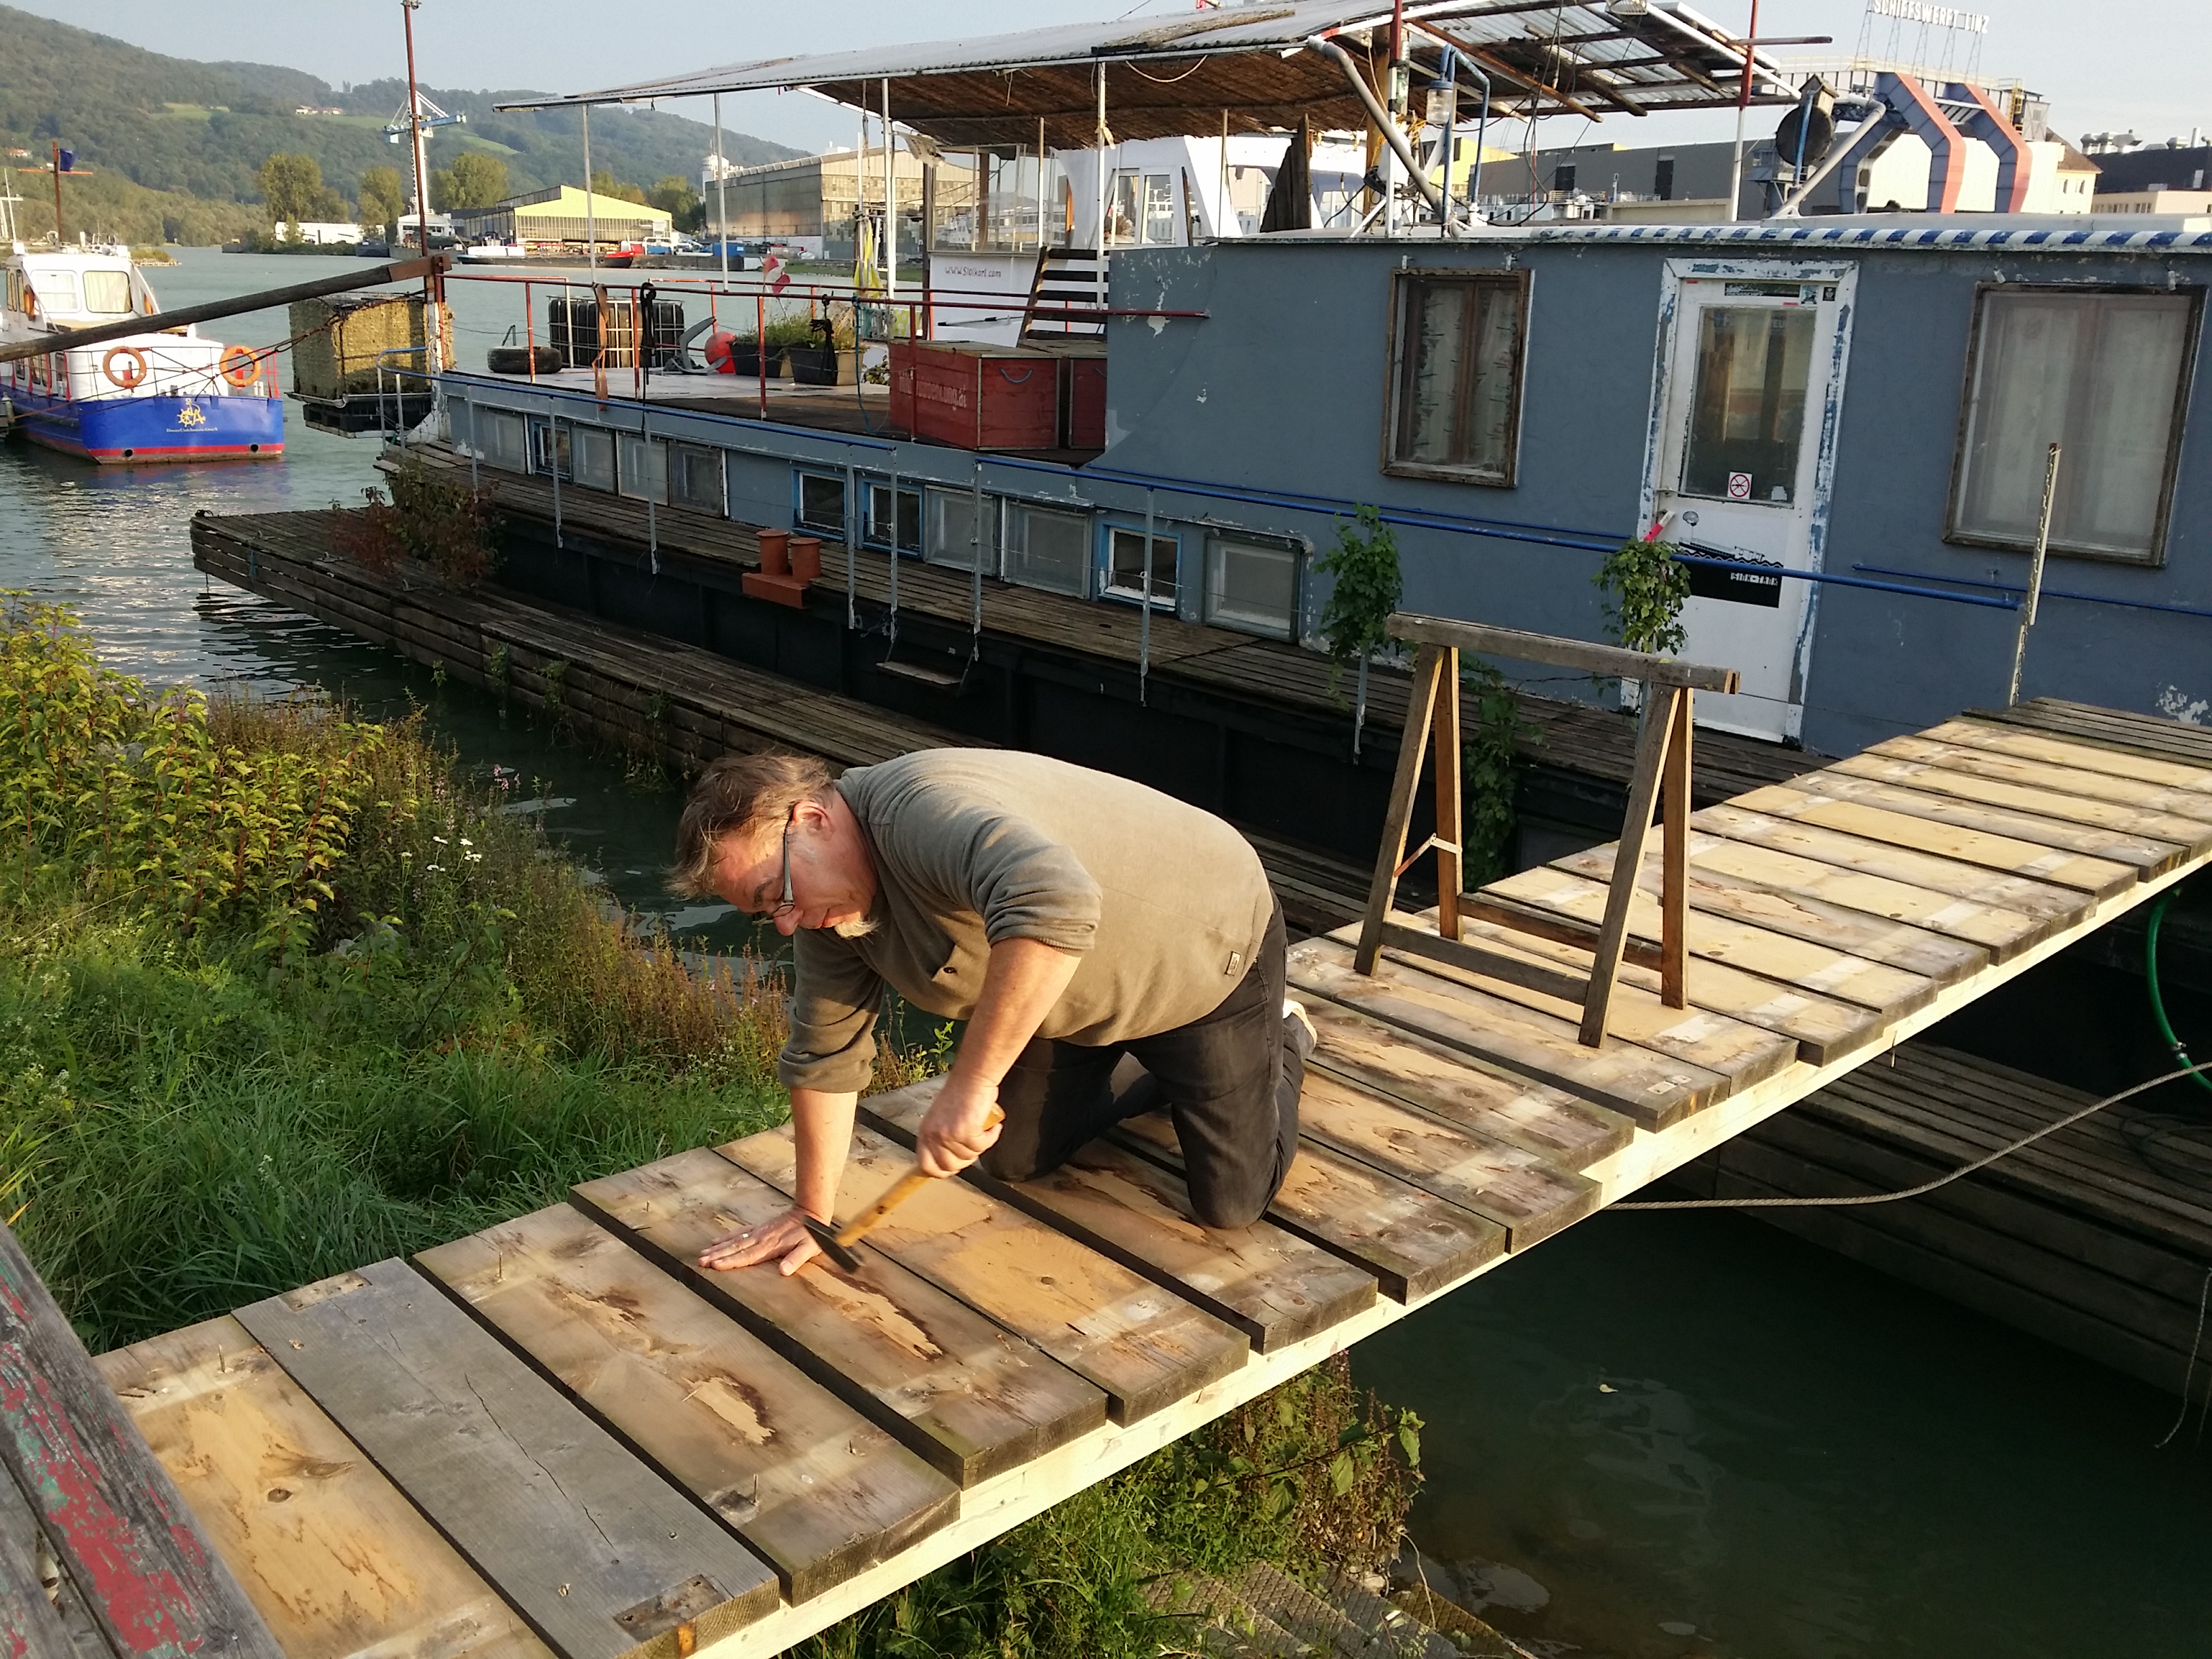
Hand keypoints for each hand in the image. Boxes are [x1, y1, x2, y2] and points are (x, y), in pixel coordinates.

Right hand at [697, 1205, 822, 1275]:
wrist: (811, 1211)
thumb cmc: (811, 1235)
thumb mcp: (809, 1249)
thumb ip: (796, 1259)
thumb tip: (784, 1271)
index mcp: (770, 1246)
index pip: (747, 1257)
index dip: (730, 1262)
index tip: (715, 1265)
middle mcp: (761, 1239)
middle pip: (735, 1249)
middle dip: (717, 1256)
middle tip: (700, 1262)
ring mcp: (758, 1232)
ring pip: (734, 1241)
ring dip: (717, 1248)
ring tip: (702, 1254)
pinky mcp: (759, 1228)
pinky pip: (739, 1233)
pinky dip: (727, 1237)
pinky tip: (716, 1241)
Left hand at [915, 1073, 1002, 1177]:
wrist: (973, 1078)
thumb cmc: (962, 1094)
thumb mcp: (942, 1120)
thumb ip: (942, 1139)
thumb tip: (952, 1160)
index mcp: (925, 1132)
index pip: (927, 1166)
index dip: (943, 1170)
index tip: (955, 1167)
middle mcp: (933, 1135)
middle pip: (950, 1166)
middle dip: (966, 1160)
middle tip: (975, 1146)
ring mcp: (948, 1135)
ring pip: (969, 1157)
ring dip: (981, 1145)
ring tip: (984, 1129)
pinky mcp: (965, 1132)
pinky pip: (982, 1146)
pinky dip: (991, 1137)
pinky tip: (992, 1126)